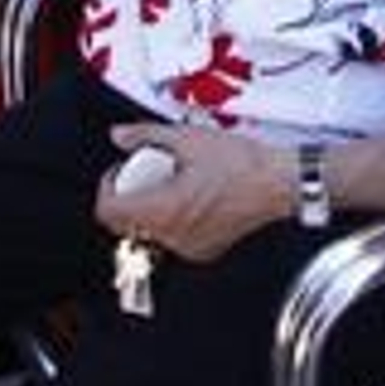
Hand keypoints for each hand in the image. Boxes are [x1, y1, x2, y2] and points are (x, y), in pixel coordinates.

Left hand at [95, 122, 291, 262]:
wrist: (278, 183)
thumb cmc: (243, 165)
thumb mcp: (188, 138)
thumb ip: (147, 135)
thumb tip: (120, 136)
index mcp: (163, 209)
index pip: (109, 213)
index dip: (106, 190)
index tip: (118, 174)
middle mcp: (172, 235)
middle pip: (127, 225)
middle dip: (129, 199)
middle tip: (144, 175)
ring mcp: (189, 246)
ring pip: (150, 233)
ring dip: (150, 210)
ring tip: (172, 184)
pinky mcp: (206, 250)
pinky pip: (175, 240)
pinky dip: (173, 222)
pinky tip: (192, 199)